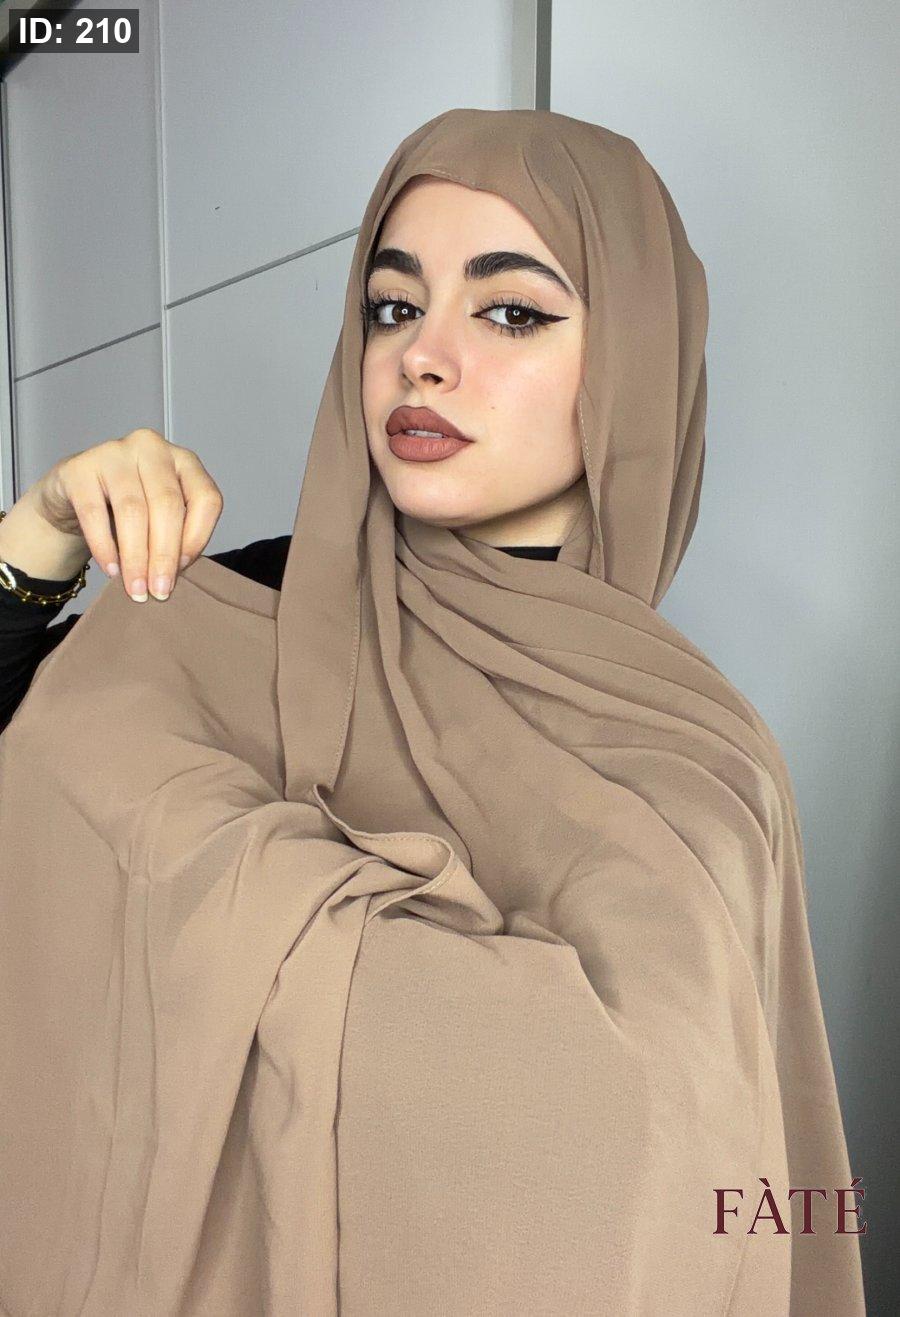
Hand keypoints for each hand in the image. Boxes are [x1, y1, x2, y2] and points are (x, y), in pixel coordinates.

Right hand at [25, 428, 223, 600]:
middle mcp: (152, 449)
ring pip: (132, 510)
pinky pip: (94, 513)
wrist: (74, 498)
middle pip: (167, 505)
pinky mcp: (79, 467)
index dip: (197, 538)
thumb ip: (175, 538)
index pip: (206, 499)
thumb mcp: (160, 519)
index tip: (183, 571)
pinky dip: (104, 546)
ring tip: (136, 588)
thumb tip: (173, 578)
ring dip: (136, 556)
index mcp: (184, 461)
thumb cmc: (127, 511)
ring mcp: (114, 452)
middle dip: (164, 555)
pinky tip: (111, 569)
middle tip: (159, 591)